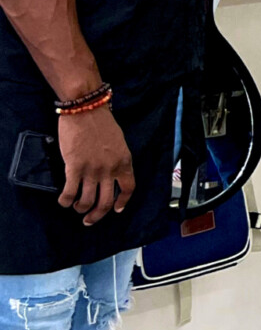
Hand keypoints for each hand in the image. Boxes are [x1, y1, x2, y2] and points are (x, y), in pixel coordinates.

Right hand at [58, 109, 134, 225]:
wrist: (86, 110)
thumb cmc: (102, 123)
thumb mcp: (119, 142)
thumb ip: (116, 159)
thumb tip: (110, 174)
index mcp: (124, 162)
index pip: (128, 188)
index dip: (122, 202)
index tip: (116, 210)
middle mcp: (110, 169)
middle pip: (106, 201)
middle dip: (97, 214)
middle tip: (89, 220)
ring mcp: (92, 170)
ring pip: (87, 200)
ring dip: (81, 208)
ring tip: (76, 207)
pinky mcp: (74, 167)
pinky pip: (70, 192)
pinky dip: (66, 201)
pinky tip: (63, 202)